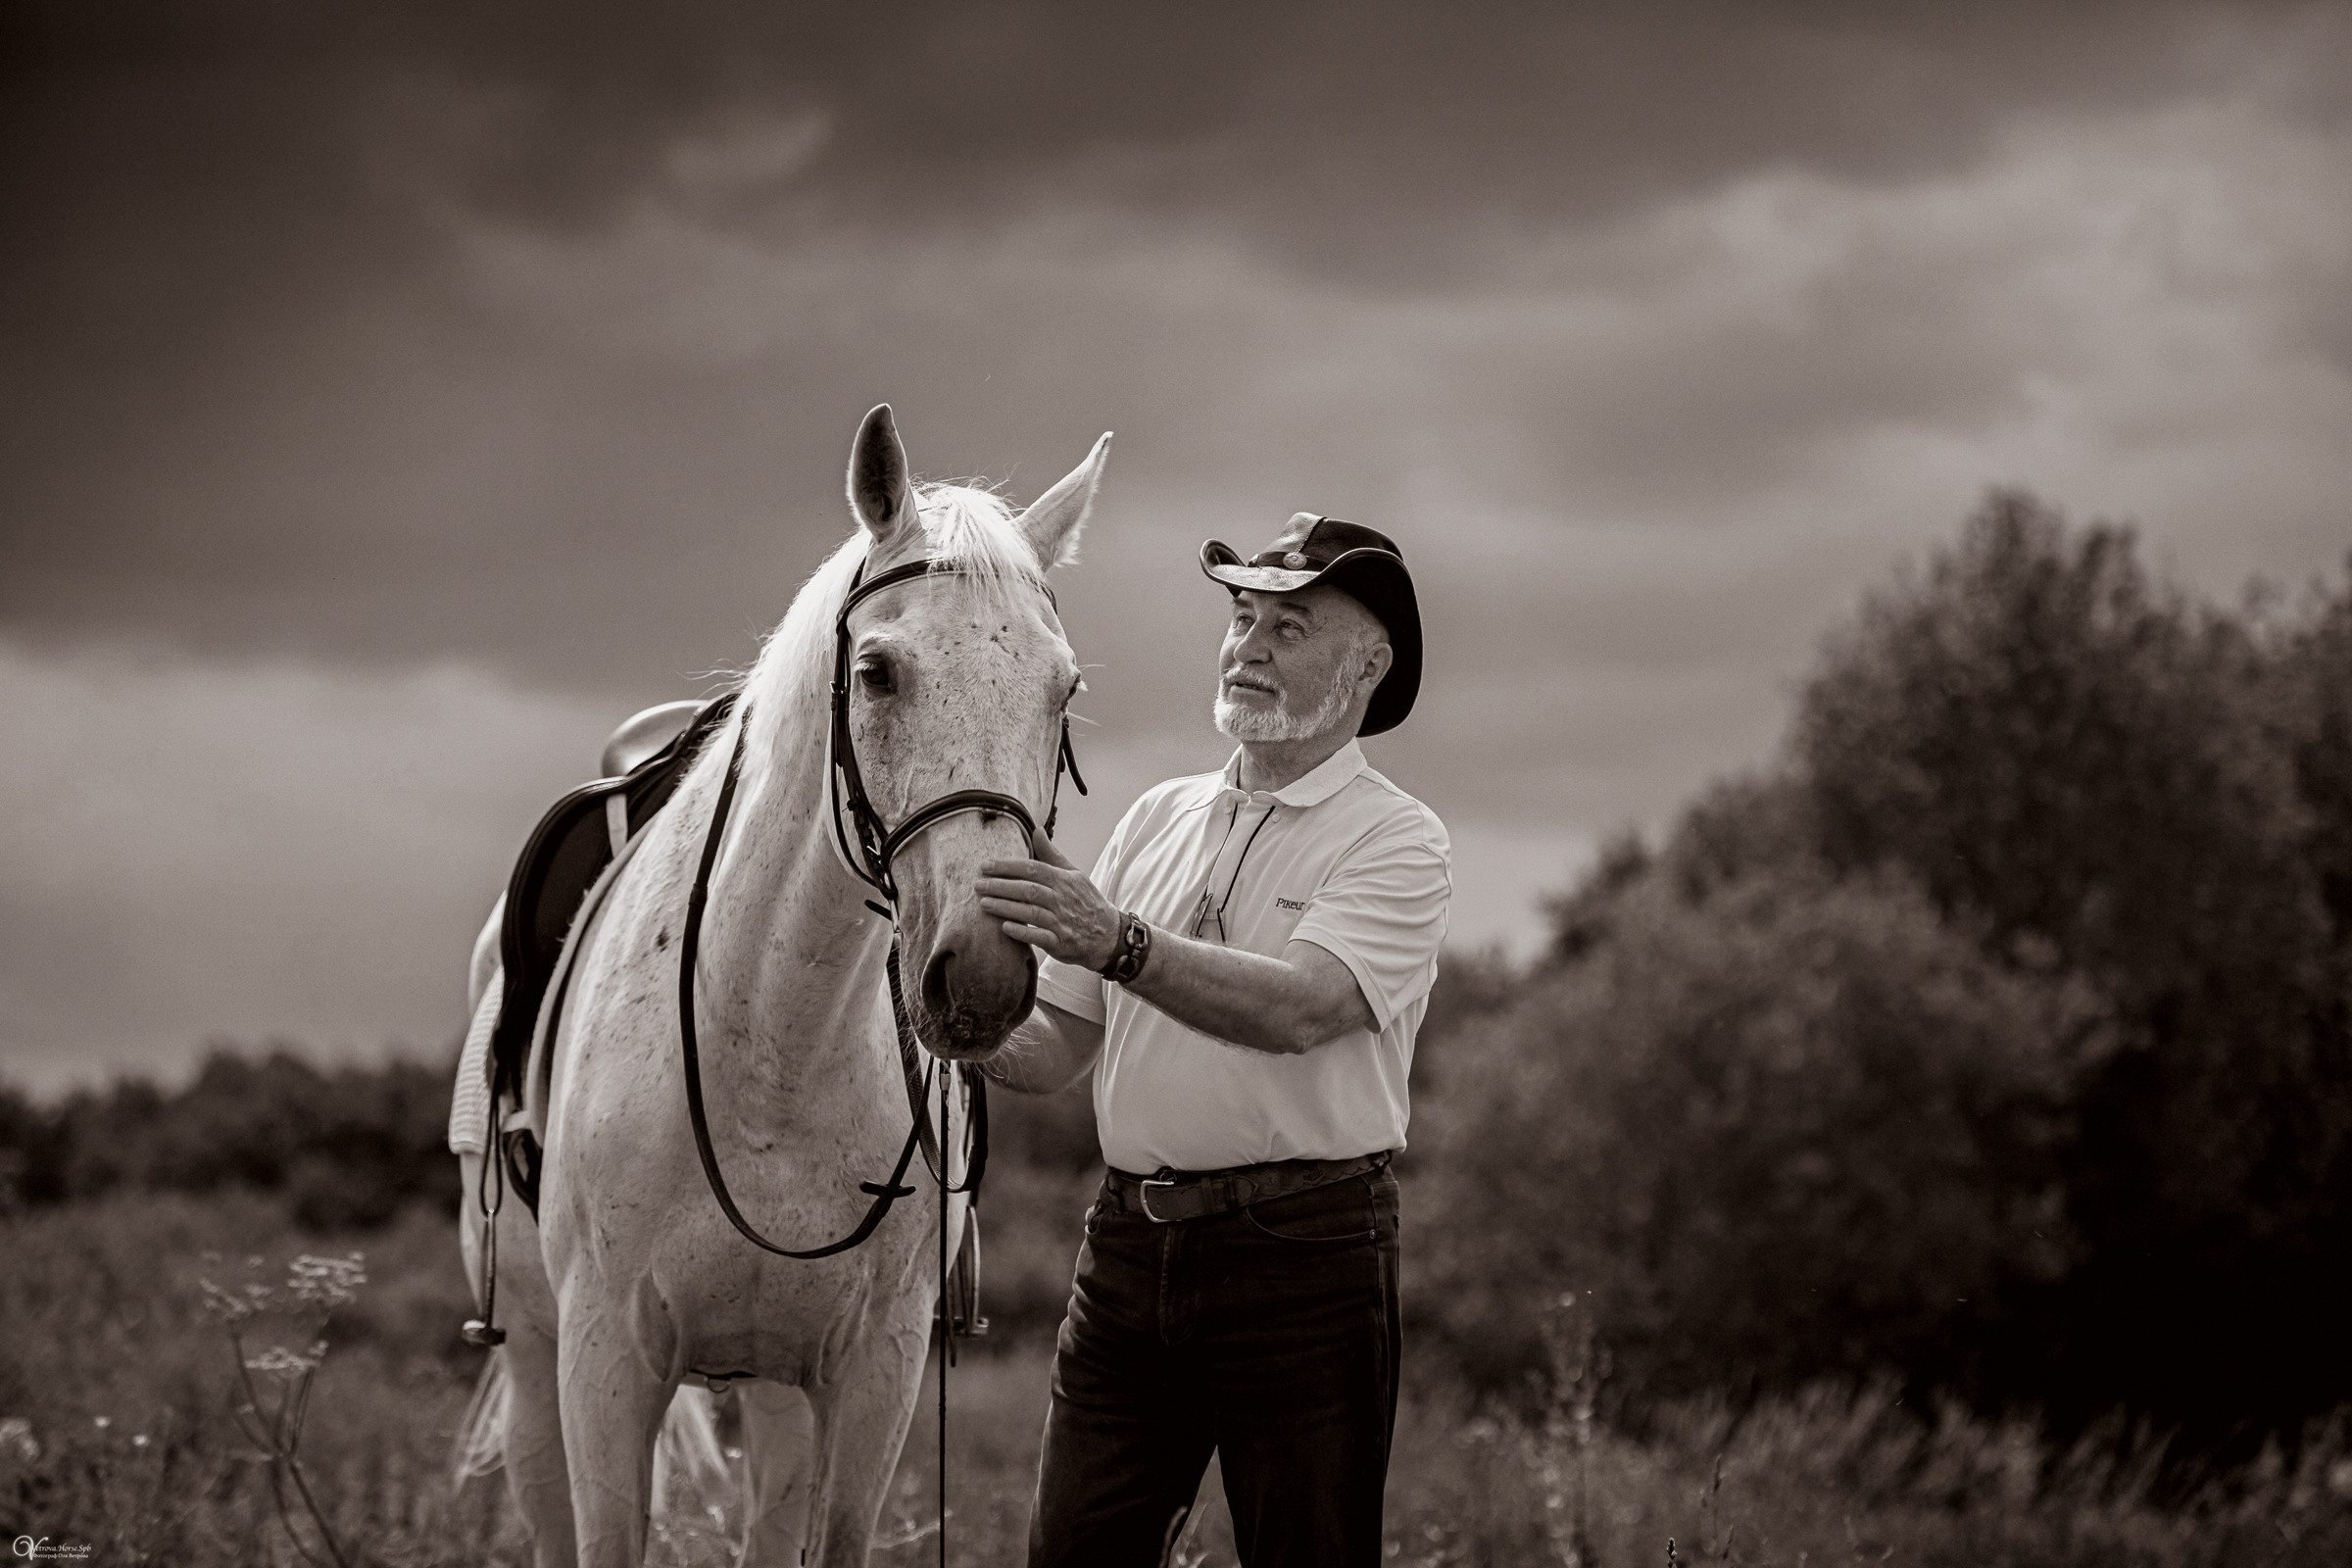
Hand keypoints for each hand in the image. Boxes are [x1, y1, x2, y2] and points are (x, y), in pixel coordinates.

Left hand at [979, 829, 1123, 971]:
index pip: (1032, 869)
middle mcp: (1062, 899)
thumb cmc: (1086, 901)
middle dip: (1000, 886)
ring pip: (1030, 913)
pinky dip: (1022, 932)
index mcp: (1064, 880)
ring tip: (983, 904)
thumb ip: (1052, 854)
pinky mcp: (1061, 943)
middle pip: (1028, 890)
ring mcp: (1062, 922)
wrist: (1108, 934)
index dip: (1007, 867)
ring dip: (1005, 908)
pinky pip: (1039, 937)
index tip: (985, 866)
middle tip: (977, 885)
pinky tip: (1004, 927)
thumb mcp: (1073, 874)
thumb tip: (1036, 830)